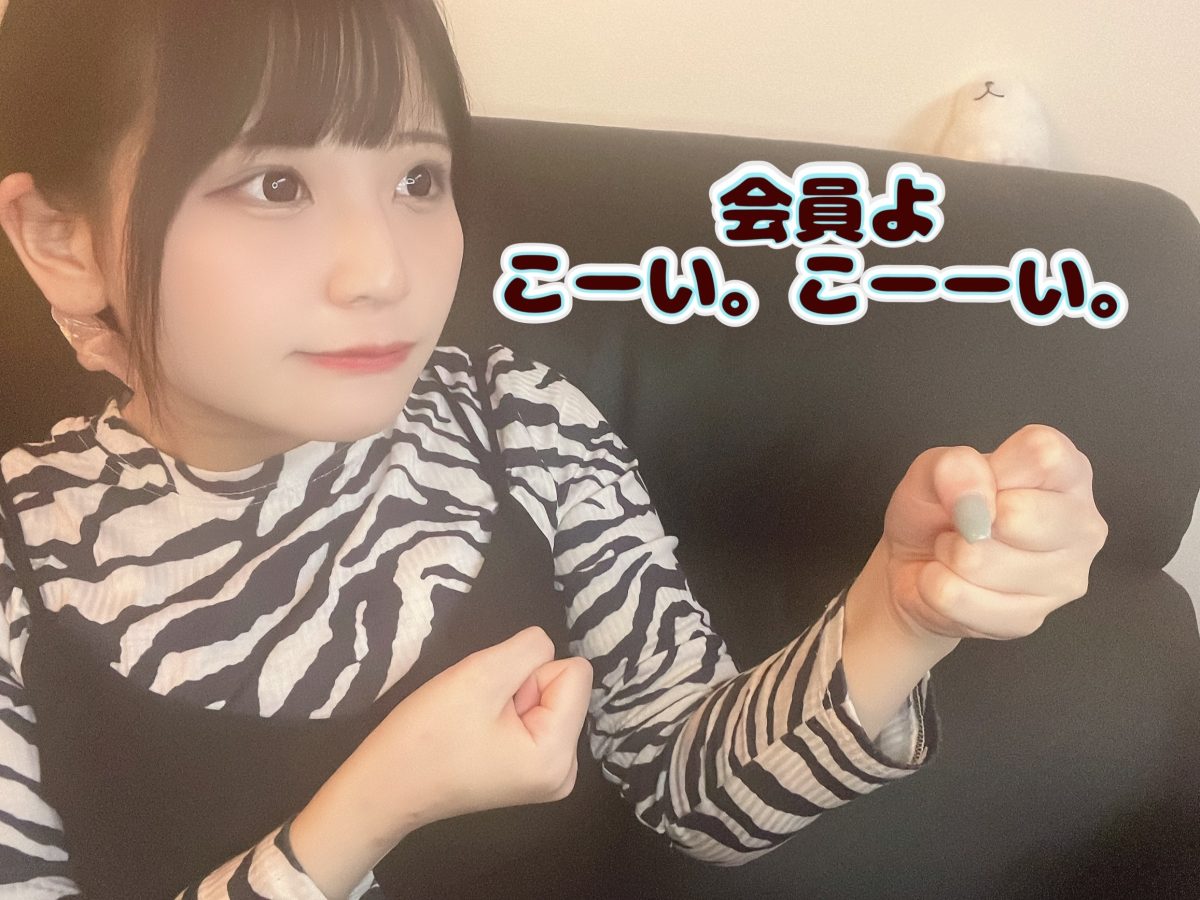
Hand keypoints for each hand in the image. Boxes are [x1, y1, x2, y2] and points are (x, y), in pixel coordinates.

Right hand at [347, 626, 592, 841]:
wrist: (384, 787)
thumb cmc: (427, 736)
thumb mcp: (479, 675)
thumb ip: (528, 649)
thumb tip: (547, 645)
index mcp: (560, 756)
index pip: (575, 672)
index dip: (528, 673)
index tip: (492, 700)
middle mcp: (566, 770)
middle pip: (563, 687)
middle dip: (520, 688)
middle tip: (477, 713)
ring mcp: (549, 774)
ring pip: (547, 698)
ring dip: (511, 700)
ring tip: (474, 723)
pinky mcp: (531, 770)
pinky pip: (535, 716)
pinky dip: (506, 714)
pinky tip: (477, 733)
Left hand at [880, 423, 1107, 641]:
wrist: (915, 566)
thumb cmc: (937, 509)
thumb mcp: (933, 468)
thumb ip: (954, 466)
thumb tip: (975, 502)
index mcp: (1067, 473)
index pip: (1046, 455)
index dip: (995, 471)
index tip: (979, 486)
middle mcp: (1081, 525)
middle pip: (1019, 515)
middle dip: (967, 520)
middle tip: (964, 523)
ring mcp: (1064, 578)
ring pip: (980, 562)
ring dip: (947, 554)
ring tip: (955, 551)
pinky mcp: (1031, 618)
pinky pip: (959, 599)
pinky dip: (936, 587)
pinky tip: (951, 580)